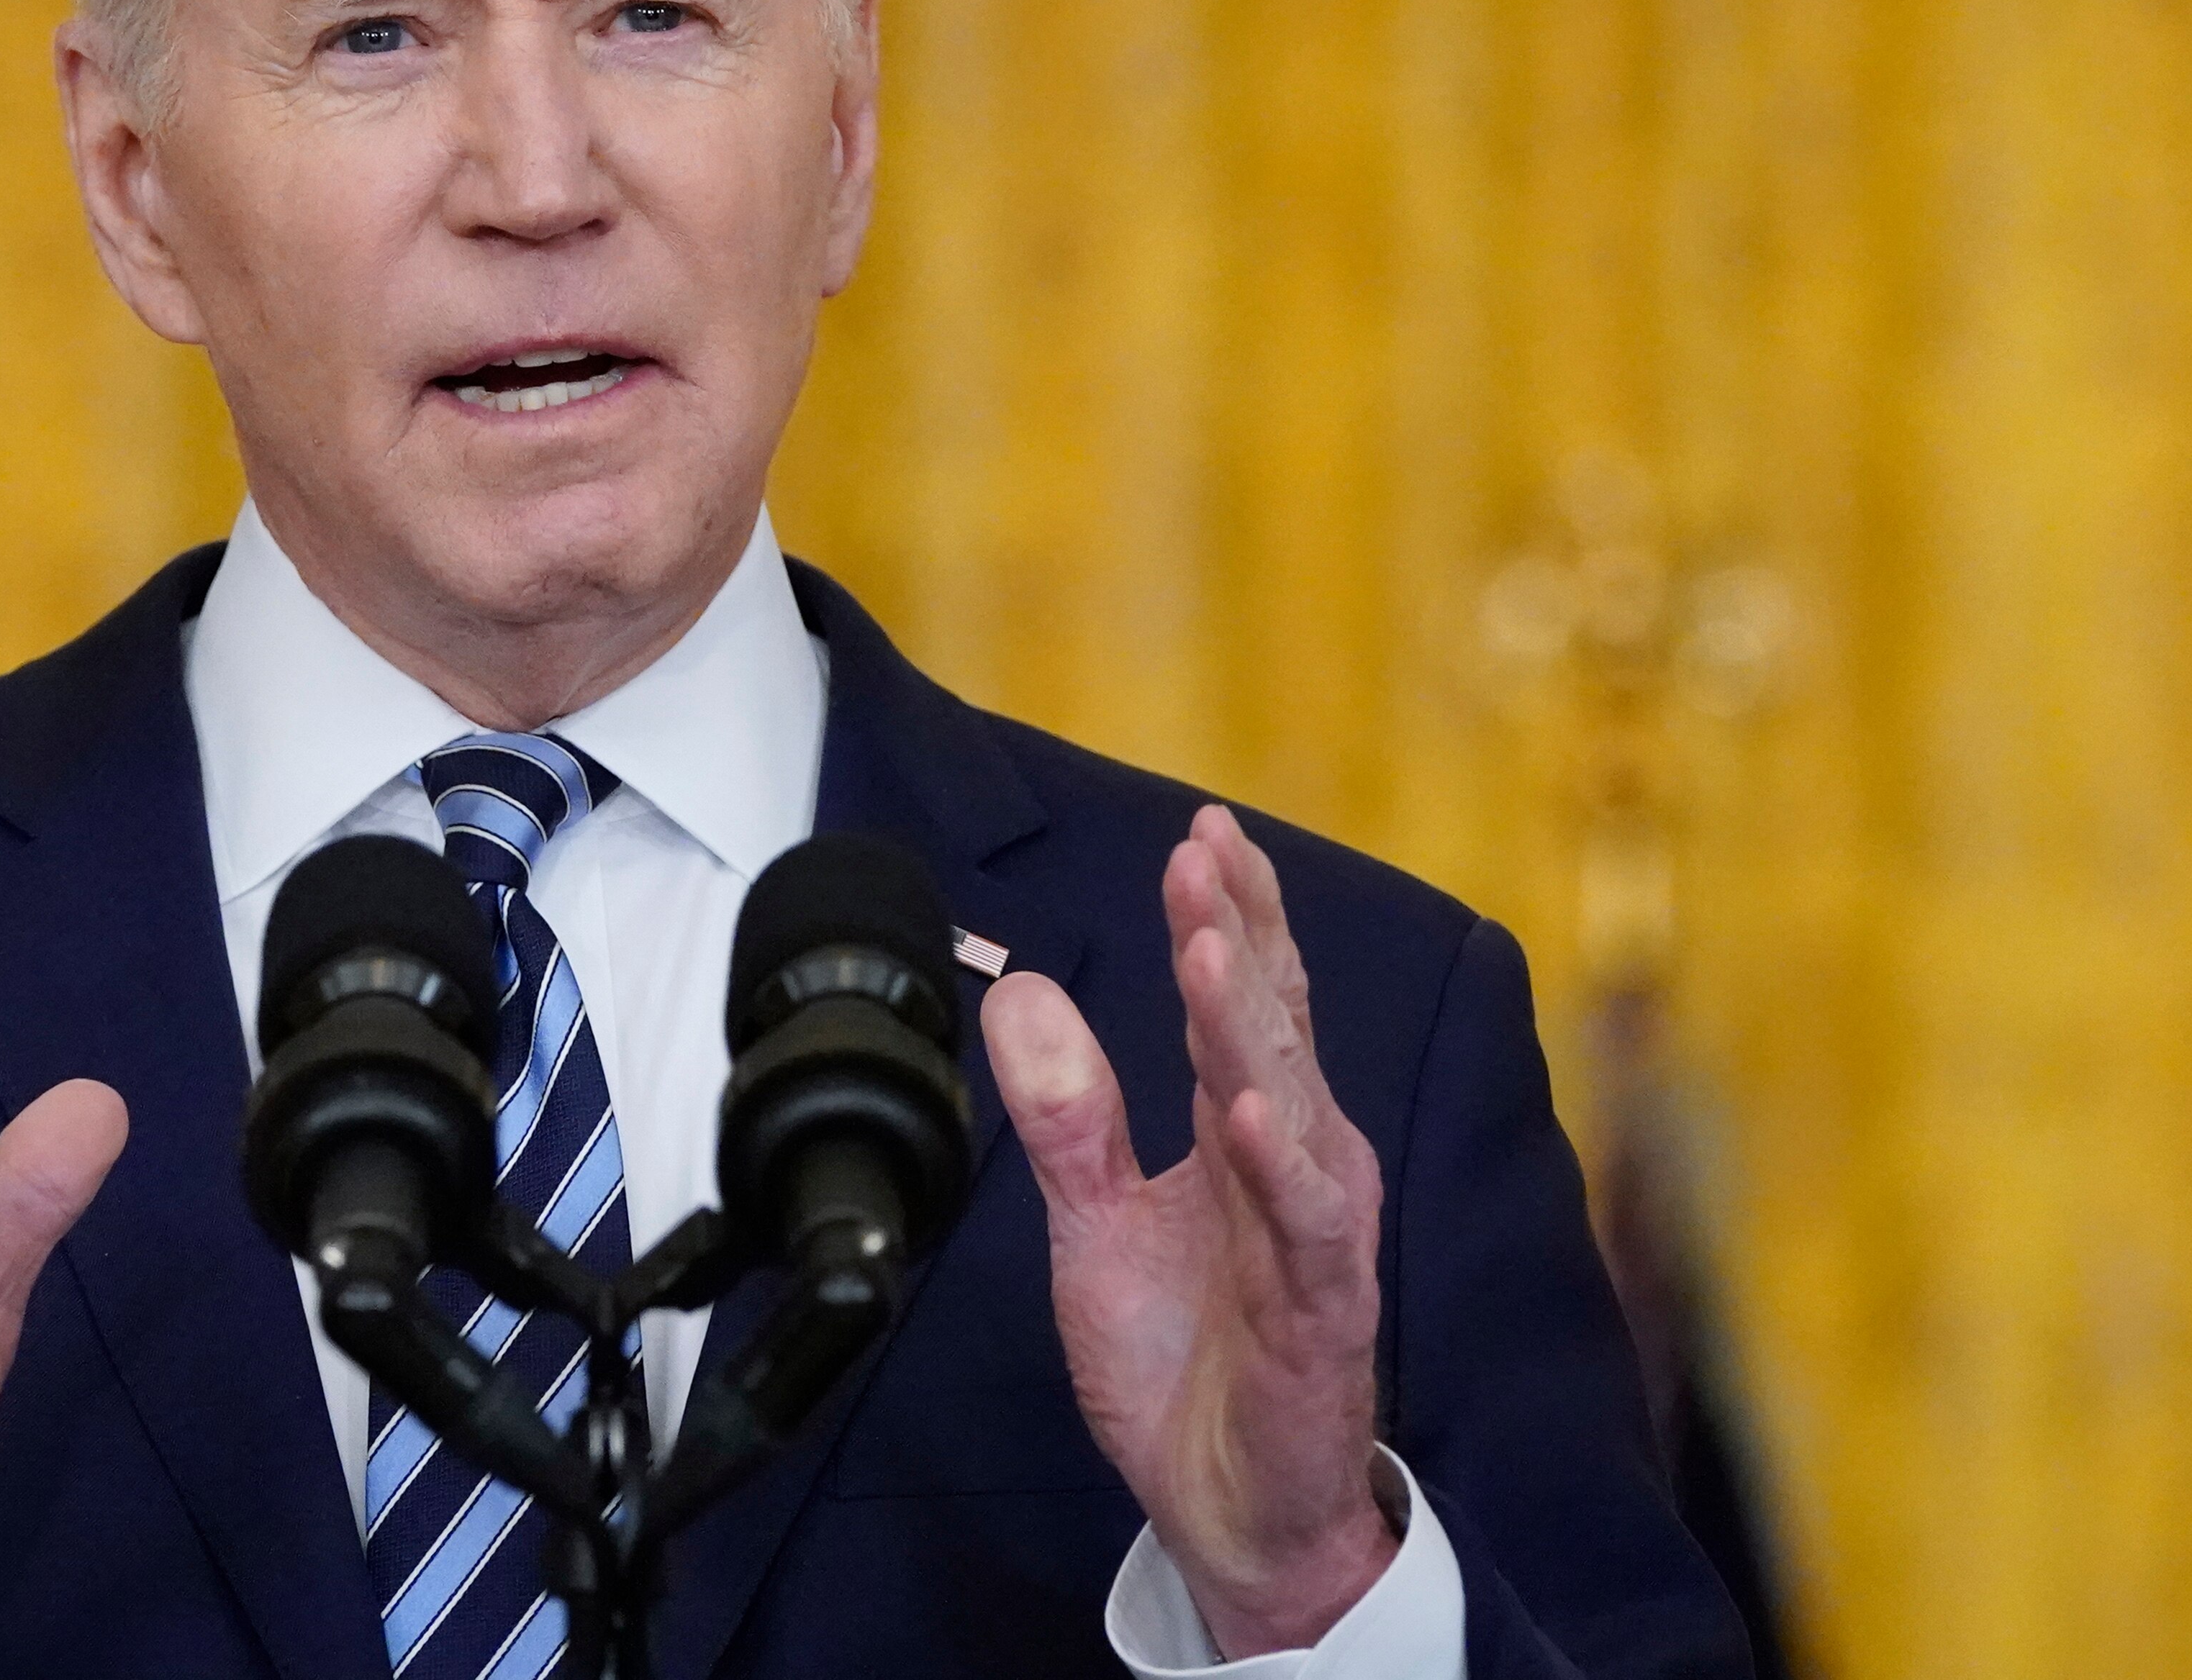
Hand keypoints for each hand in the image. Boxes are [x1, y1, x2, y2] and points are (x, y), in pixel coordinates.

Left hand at [983, 806, 1393, 1655]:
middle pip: (1271, 1027)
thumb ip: (1068, 1113)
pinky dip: (1279, 1164)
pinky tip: (1251, 1110)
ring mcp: (1314, 1233)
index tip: (1199, 836)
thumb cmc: (1185, 1361)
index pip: (1242, 1003)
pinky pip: (1304, 1226)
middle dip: (1238, 934)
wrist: (1229, 1506)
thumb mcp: (1095, 1222)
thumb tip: (1023, 997)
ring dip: (1250, 1025)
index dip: (1225, 916)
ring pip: (1291, 1104)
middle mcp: (1297, 1163)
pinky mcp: (1319, 1309)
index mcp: (1247, 1134)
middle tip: (1204, 851)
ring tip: (1212, 945)